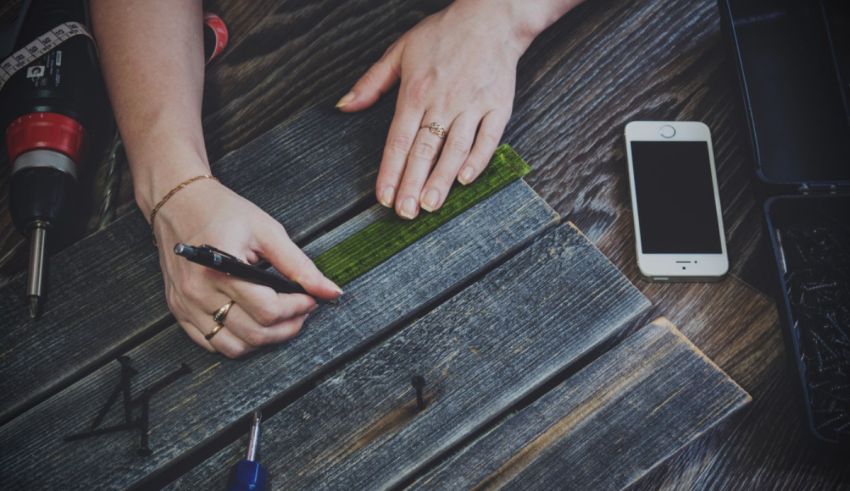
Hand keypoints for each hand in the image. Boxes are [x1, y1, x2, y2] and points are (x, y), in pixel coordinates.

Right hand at [150, 178, 341, 357]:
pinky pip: (212, 343)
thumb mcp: (267, 231)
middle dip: (288, 327)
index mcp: (221, 269)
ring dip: (264, 339)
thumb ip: (299, 265)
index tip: (311, 299)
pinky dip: (238, 341)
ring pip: (234, 347)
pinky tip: (251, 322)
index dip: (298, 308)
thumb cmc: (220, 212)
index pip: (268, 310)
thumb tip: (329, 290)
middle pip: (254, 334)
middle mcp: (199, 293)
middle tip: (301, 310)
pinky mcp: (180, 311)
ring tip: (279, 319)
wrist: (178, 204)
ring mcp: (187, 306)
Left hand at [336, 0, 539, 218]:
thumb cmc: (444, 34)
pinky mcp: (498, 106)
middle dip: (412, 184)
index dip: (390, 171)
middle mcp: (443, 101)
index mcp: (416, 91)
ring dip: (441, 179)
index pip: (398, 139)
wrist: (491, 17)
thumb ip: (371, 82)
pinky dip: (478, 160)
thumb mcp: (400, 50)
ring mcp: (472, 104)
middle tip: (404, 213)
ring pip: (455, 149)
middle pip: (424, 150)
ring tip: (430, 205)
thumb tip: (344, 106)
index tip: (384, 197)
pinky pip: (488, 138)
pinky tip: (466, 180)